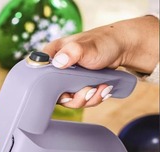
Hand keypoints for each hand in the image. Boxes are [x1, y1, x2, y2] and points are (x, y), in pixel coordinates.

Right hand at [41, 15, 158, 107]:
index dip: (49, 88)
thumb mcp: (87, 46)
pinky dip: (94, 98)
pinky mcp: (78, 87)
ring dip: (88, 98)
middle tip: (90, 90)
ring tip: (102, 88)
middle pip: (55, 94)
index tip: (66, 91)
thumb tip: (58, 62)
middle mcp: (56, 69)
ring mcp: (68, 80)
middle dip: (75, 97)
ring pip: (70, 100)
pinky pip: (82, 100)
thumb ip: (72, 52)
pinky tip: (103, 88)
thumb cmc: (102, 42)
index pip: (38, 77)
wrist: (121, 48)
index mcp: (52, 56)